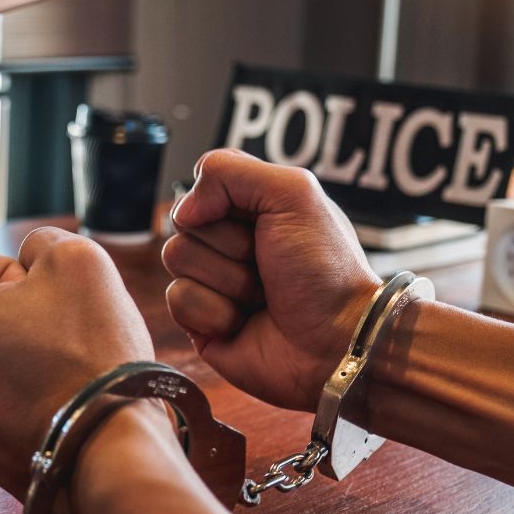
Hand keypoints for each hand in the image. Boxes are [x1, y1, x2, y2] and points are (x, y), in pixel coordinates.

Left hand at [0, 227, 154, 499]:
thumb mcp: (77, 259)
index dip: (20, 273)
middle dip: (10, 312)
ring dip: (10, 349)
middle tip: (54, 338)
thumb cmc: (91, 354)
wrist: (110, 451)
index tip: (48, 307)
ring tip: (51, 371)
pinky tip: (49, 400)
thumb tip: (29, 257)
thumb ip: (42, 241)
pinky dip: (13, 389)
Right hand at [163, 150, 380, 411]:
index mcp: (253, 208)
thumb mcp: (294, 194)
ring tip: (262, 296)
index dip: (223, 201)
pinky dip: (215, 312)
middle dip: (230, 245)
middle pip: (184, 222)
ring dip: (227, 280)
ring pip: (177, 258)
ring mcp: (212, 280)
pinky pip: (177, 300)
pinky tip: (244, 322)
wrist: (336, 342)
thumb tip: (183, 210)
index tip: (262, 221)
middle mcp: (229, 241)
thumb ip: (230, 171)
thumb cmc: (326, 270)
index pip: (204, 183)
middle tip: (267, 264)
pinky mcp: (200, 320)